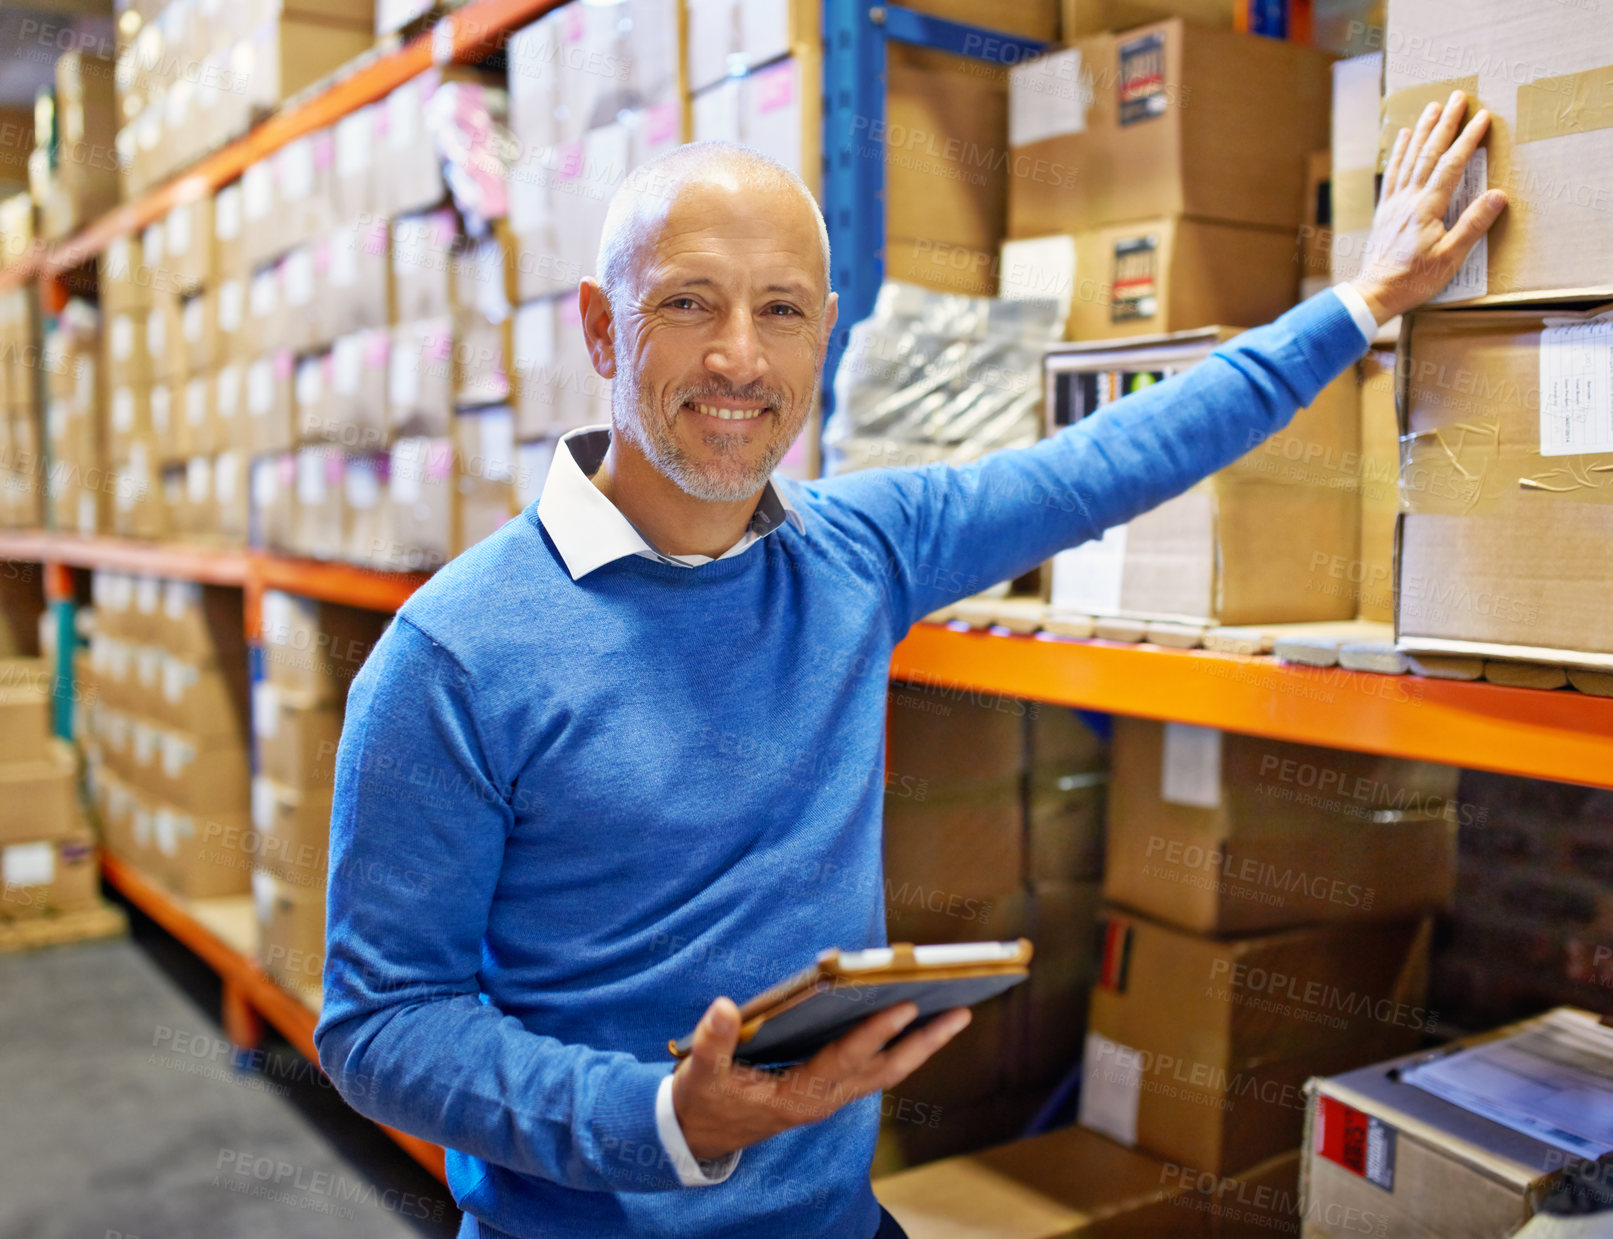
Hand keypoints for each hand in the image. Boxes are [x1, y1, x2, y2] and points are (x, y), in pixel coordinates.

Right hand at [670, 996, 970, 1161]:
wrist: (698, 1137)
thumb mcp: (700, 1072)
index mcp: (796, 1096)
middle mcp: (823, 1100)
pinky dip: (899, 1046)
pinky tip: (914, 1023)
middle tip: (961, 1011)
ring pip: (887, 1071)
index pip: (844, 1060)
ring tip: (953, 1012)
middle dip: (924, 1042)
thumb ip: (713, 1040)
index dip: (874, 1032)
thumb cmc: (702, 1101)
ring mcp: (830, 1097)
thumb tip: (724, 1006)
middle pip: (885, 1070)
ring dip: (921, 1044)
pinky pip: (875, 1069)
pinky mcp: (829, 1090)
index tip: (905, 1004)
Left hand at [1351, 90, 1507, 323]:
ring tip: (1432, 107)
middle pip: (1428, 153)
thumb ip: (1473, 225)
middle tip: (1457, 97)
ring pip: (1409, 158)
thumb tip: (1498, 195)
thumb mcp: (1450, 257)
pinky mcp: (1384, 211)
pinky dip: (1399, 153)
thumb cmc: (1413, 279)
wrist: (1374, 293)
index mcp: (1427, 208)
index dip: (1467, 139)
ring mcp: (1393, 203)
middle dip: (1445, 123)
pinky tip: (1403, 138)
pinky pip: (1392, 174)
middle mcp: (1408, 200)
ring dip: (1422, 130)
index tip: (1482, 117)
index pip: (1451, 165)